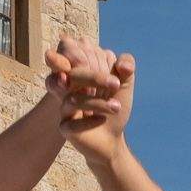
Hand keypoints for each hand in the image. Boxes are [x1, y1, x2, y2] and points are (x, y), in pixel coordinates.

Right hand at [46, 35, 133, 166]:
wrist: (112, 137)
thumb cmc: (115, 106)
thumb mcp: (125, 83)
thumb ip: (126, 65)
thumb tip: (123, 66)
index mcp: (78, 71)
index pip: (73, 53)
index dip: (90, 58)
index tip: (112, 72)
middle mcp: (67, 87)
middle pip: (71, 74)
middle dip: (95, 77)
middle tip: (116, 84)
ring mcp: (63, 107)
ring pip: (72, 99)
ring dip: (98, 102)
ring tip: (117, 107)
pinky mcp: (64, 127)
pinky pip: (71, 123)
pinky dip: (89, 122)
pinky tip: (101, 120)